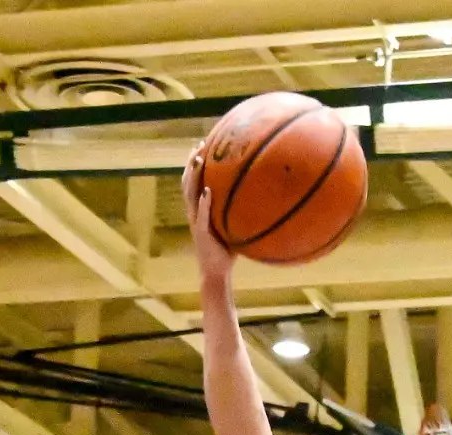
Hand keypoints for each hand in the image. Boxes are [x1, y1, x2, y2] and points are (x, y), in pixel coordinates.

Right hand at [183, 146, 236, 282]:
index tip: (202, 145)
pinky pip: (202, 215)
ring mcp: (196, 222)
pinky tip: (207, 192)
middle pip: (188, 183)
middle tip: (198, 145)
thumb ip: (241, 212)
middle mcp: (194, 213)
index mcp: (199, 210)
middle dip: (192, 163)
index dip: (195, 164)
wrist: (216, 273)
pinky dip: (203, 203)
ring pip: (190, 194)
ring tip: (198, 161)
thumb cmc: (227, 252)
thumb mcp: (234, 227)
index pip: (194, 182)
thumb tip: (263, 198)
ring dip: (193, 177)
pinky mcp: (201, 233)